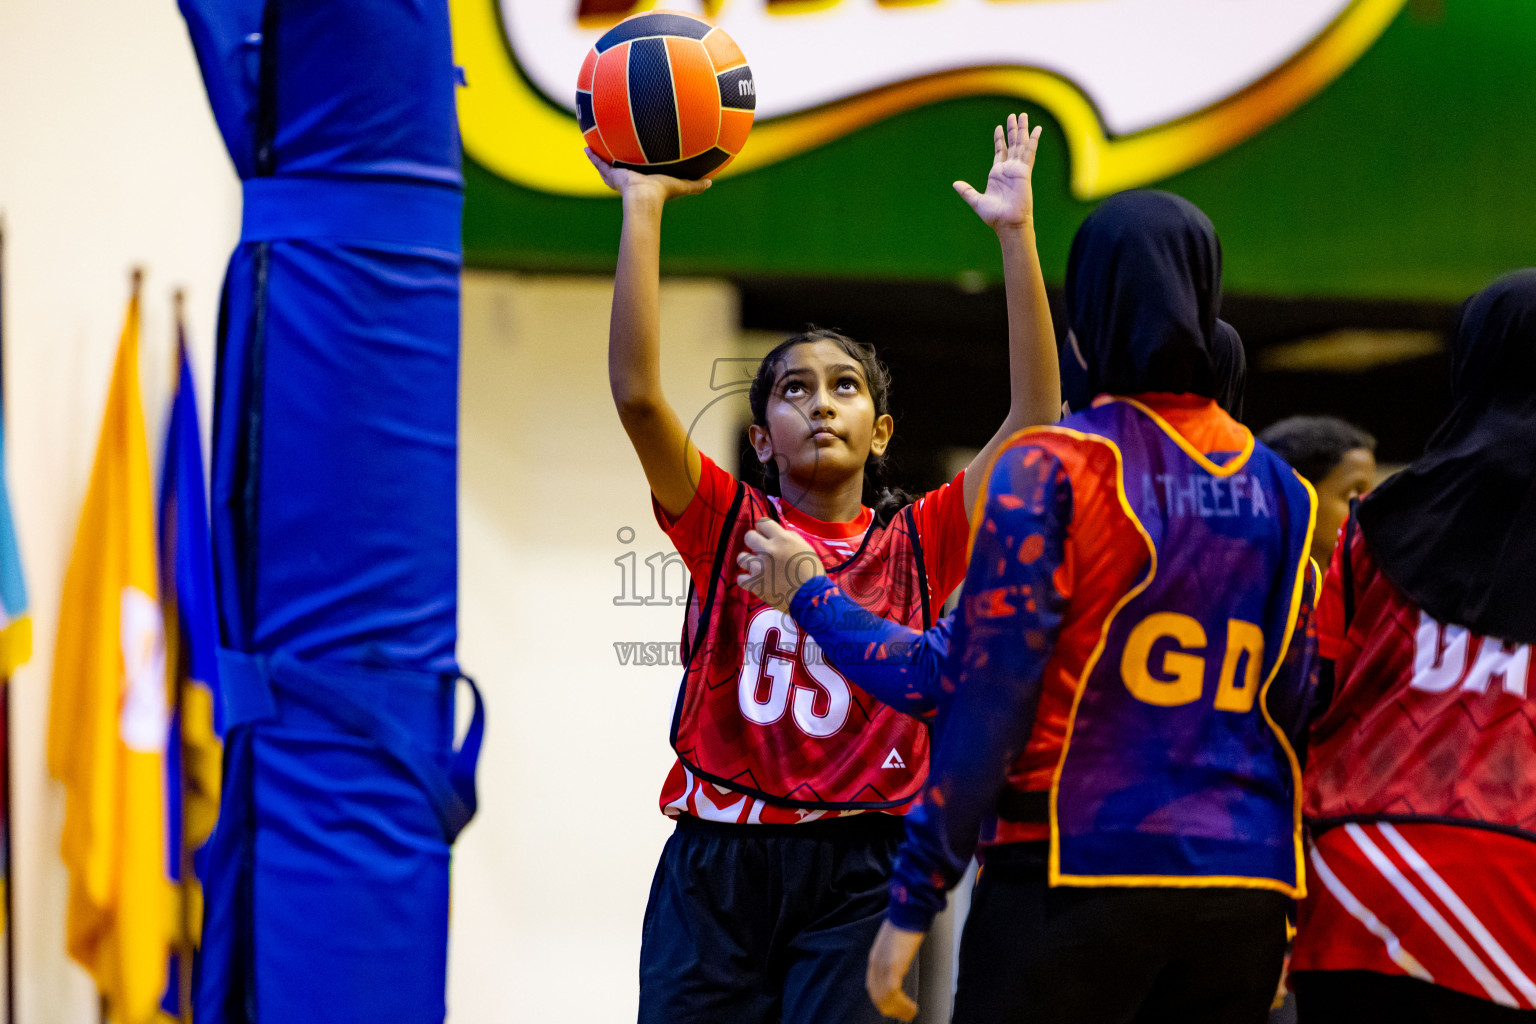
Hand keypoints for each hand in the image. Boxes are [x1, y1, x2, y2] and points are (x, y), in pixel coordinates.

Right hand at [585, 148, 711, 203]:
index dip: (636, 172)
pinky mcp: (611, 174)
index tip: (636, 166)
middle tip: (611, 154)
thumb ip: (694, 185)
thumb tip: (711, 183)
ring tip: (592, 147)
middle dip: (614, 165)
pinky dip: (593, 157)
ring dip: (600, 159)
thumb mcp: (680, 186)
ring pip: (606, 166)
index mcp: (642, 182)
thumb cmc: (662, 194)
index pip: (638, 175)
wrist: (645, 198)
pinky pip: (600, 163)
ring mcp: (618, 177)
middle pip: (619, 171)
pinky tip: (586, 147)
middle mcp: (628, 180)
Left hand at [734, 519, 824, 610]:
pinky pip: (741, 579)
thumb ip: (790, 537)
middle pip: (748, 537)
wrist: (812, 597)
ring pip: (741, 558)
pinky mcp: (755, 584)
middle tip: (761, 550)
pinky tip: (755, 581)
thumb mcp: (805, 548)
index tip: (766, 535)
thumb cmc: (812, 572)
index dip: (763, 529)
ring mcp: (759, 568)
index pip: (763, 523)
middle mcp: (768, 551)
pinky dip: (747, 580)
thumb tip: (778, 533)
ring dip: (749, 561)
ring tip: (757, 567)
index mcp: (782, 539)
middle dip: (754, 542)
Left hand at [867, 919, 923, 1020]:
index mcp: (875, 958)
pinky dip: (902, 1005)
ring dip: (898, 1010)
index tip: (893, 1007)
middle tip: (904, 1015)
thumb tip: (901, 966)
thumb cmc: (906, 923)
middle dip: (890, 1009)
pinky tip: (911, 1007)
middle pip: (876, 995)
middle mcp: (876, 963)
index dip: (882, 1000)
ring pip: (884, 998)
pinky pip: (893, 993)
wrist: (909, 911)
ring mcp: (883, 966)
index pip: (873, 986)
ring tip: (910, 1014)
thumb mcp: (895, 943)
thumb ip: (894, 955)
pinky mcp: (892, 966)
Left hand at [954, 112, 1041, 231]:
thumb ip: (967, 192)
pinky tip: (1037, 129)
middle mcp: (1008, 169)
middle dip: (1013, 130)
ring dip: (1022, 130)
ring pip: (1021, 144)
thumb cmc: (994, 216)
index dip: (999, 139)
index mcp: (997, 174)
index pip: (999, 152)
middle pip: (1012, 144)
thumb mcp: (977, 201)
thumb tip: (955, 184)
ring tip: (1023, 115)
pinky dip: (1033, 140)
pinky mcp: (1024, 171)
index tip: (999, 127)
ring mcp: (1017, 169)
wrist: (1007, 222)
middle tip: (1014, 115)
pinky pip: (1030, 152)